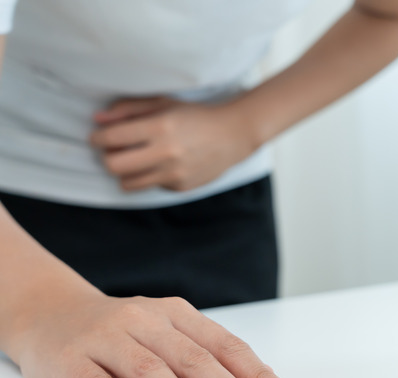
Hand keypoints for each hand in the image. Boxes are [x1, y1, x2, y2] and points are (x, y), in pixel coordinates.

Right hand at [12, 293, 298, 377]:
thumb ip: (201, 358)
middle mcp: (146, 322)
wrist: (49, 312)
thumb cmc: (121, 331)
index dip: (256, 374)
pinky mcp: (71, 360)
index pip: (225, 346)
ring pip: (148, 368)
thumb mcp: (164, 334)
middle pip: (193, 358)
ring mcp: (107, 339)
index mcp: (177, 315)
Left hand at [90, 97, 256, 191]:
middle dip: (107, 157)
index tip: (97, 137)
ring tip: (135, 160)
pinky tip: (163, 164)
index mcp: (159, 127)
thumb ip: (128, 109)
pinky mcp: (181, 187)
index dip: (97, 138)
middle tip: (114, 150)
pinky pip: (151, 186)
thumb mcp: (163, 103)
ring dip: (125, 172)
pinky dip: (150, 176)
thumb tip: (97, 119)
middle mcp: (166, 153)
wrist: (233, 135)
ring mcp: (174, 173)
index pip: (111, 138)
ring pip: (128, 183)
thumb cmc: (195, 115)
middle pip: (113, 165)